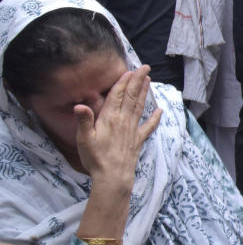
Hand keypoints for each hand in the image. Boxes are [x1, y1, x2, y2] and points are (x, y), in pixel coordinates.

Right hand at [75, 65, 161, 187]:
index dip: (123, 82)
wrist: (113, 177)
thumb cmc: (96, 158)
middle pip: (131, 97)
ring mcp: (133, 130)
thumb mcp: (84, 139)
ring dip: (144, 92)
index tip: (130, 70)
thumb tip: (79, 105)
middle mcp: (123, 121)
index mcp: (110, 118)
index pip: (117, 95)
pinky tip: (160, 111)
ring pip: (140, 106)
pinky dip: (155, 118)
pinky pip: (148, 126)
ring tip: (149, 80)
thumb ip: (84, 121)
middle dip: (137, 81)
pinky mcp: (138, 140)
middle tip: (145, 67)